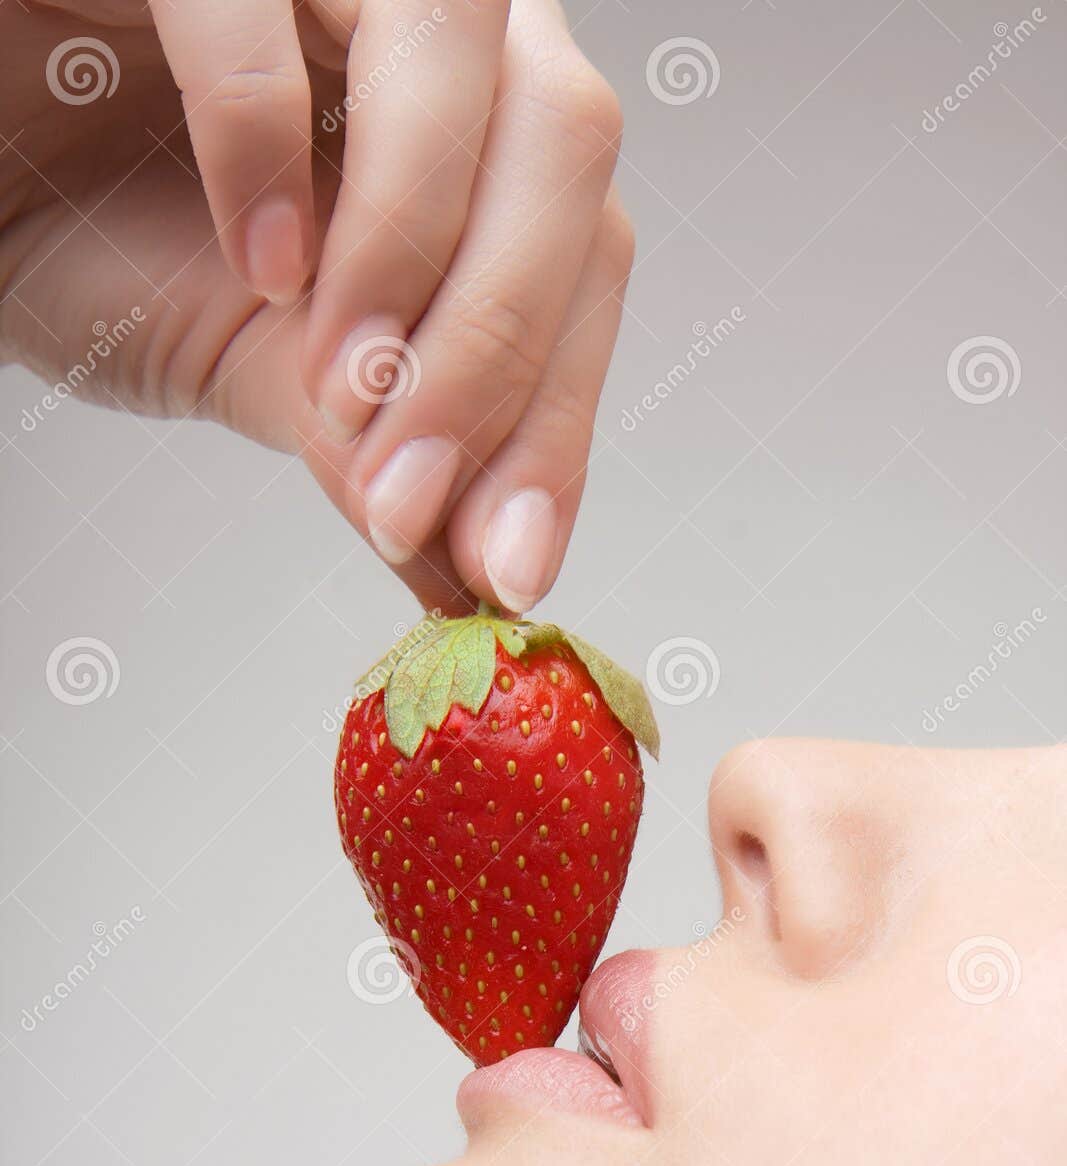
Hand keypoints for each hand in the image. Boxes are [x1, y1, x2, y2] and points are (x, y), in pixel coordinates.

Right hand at [0, 1, 632, 612]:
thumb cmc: (98, 226)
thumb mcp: (258, 362)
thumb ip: (373, 441)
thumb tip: (468, 565)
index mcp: (479, 122)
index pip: (588, 254)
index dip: (557, 417)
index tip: (509, 565)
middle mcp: (433, 15)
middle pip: (565, 141)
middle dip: (496, 346)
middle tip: (407, 493)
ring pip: (456, 42)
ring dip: (410, 244)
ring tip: (336, 383)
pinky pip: (261, 2)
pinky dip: (264, 142)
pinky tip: (256, 262)